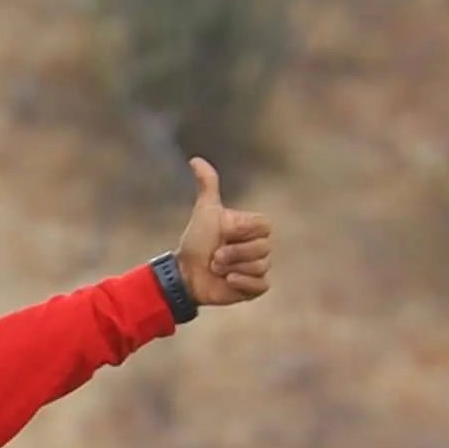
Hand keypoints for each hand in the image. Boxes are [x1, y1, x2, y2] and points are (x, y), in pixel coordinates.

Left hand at [177, 156, 269, 310]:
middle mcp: (260, 247)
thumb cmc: (196, 242)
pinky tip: (227, 282)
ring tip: (217, 269)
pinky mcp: (255, 287)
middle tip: (215, 256)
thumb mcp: (204, 212)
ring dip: (232, 268)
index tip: (222, 234)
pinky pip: (261, 285)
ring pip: (260, 266)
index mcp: (253, 228)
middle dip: (232, 253)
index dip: (240, 232)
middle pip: (263, 248)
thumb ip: (207, 186)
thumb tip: (195, 159)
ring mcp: (259, 267)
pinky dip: (242, 284)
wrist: (185, 274)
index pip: (264, 227)